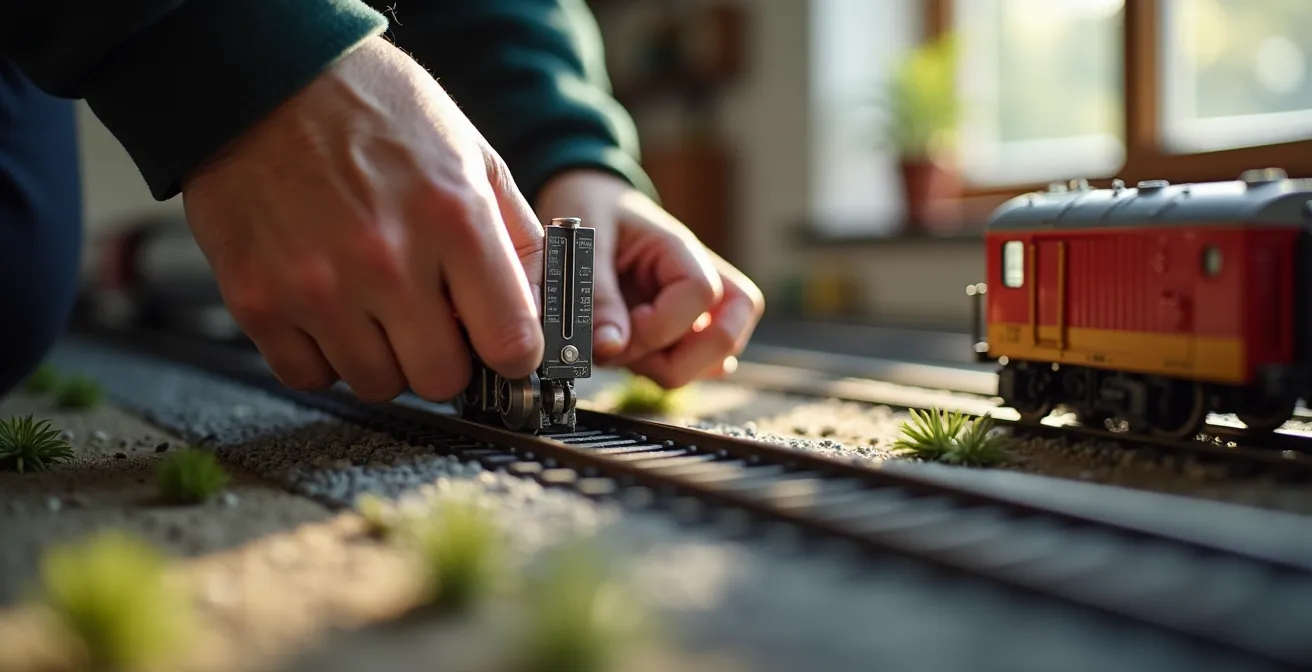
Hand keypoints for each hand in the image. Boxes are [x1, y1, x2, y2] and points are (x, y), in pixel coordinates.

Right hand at [180, 36, 544, 402]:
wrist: (262, 77)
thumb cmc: (373, 111)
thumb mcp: (471, 155)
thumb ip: (517, 239)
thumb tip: (547, 311)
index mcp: (453, 217)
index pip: (511, 342)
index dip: (513, 354)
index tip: (502, 346)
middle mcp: (386, 259)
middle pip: (440, 379)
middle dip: (445, 358)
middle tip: (431, 321)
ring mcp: (316, 285)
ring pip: (375, 384)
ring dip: (383, 357)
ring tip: (373, 302)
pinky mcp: (258, 300)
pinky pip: (308, 376)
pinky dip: (323, 356)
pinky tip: (328, 309)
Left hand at [534, 169, 763, 387]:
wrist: (595, 206)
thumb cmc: (593, 212)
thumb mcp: (585, 242)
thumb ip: (596, 294)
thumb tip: (610, 347)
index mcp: (683, 250)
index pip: (701, 294)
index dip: (658, 324)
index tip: (616, 329)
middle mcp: (705, 281)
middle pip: (723, 340)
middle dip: (665, 359)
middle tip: (617, 346)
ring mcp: (702, 312)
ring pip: (712, 364)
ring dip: (659, 367)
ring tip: (618, 343)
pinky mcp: (690, 333)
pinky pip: (696, 368)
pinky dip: (660, 370)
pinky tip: (631, 351)